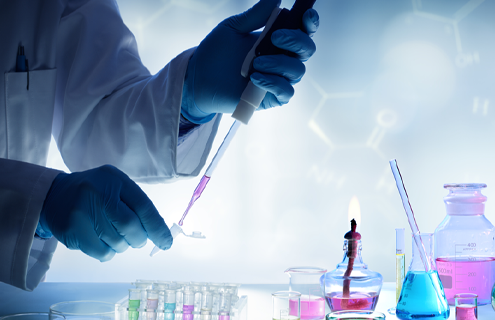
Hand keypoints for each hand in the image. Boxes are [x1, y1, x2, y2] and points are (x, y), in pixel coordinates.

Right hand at [40, 165, 171, 260]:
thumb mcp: (116, 188)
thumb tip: (157, 234)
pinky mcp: (71, 230)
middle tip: (136, 239)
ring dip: (122, 245)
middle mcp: (98, 192)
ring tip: (112, 234)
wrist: (54, 194)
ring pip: (117, 241)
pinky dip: (108, 252)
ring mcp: (82, 211)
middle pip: (130, 225)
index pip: (143, 206)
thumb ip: (136, 206)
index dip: (157, 228)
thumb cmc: (95, 193)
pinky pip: (101, 252)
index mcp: (115, 180)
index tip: (166, 242)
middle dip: (138, 238)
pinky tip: (101, 241)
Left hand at [181, 0, 318, 123]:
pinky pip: (286, 92)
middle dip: (296, 41)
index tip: (306, 15)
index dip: (310, 23)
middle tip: (275, 37)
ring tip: (255, 63)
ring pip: (298, 71)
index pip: (303, 31)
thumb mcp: (234, 28)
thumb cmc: (216, 52)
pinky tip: (255, 78)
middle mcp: (282, 59)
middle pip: (307, 50)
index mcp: (277, 40)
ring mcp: (278, 79)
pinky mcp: (271, 98)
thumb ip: (256, 15)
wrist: (198, 78)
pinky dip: (274, 83)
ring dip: (279, 64)